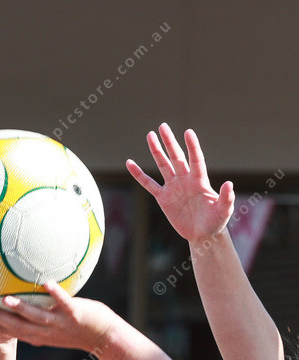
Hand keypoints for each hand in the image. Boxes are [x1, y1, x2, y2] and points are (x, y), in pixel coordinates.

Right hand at [0, 281, 115, 353]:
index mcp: (36, 335)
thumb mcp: (52, 325)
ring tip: (5, 298)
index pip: (6, 330)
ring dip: (20, 308)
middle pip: (15, 326)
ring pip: (36, 317)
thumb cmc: (77, 326)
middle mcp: (44, 332)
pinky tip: (47, 283)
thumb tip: (19, 295)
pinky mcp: (75, 314)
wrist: (104, 337)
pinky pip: (63, 302)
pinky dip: (55, 293)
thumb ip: (36, 315)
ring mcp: (59, 324)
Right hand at [126, 123, 234, 243]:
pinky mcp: (163, 198)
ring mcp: (173, 187)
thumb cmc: (216, 221)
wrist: (202, 234)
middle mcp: (185, 179)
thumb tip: (229, 184)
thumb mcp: (224, 210)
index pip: (196, 159)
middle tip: (163, 126)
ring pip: (163, 165)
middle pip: (176, 157)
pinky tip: (130, 163)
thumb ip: (226, 197)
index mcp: (200, 180)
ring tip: (150, 135)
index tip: (188, 132)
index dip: (192, 147)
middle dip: (169, 142)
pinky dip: (139, 174)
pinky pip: (149, 184)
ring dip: (156, 151)